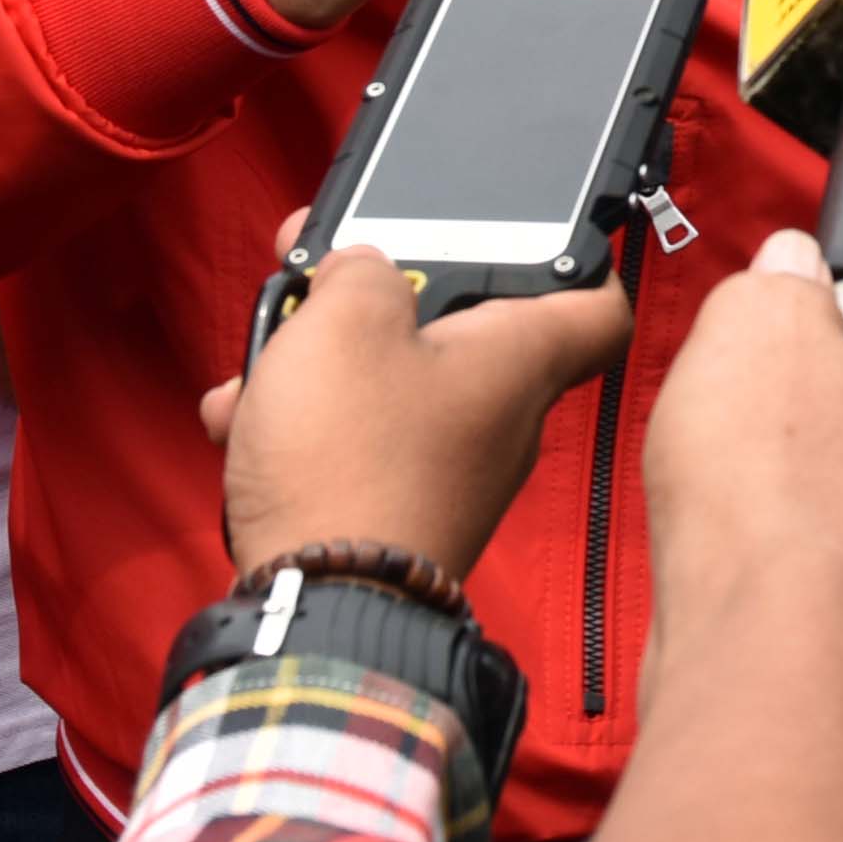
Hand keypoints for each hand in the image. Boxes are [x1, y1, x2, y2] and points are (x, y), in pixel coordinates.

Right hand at [207, 252, 634, 572]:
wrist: (314, 606)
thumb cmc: (350, 460)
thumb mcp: (345, 318)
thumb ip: (361, 268)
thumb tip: (361, 272)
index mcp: (517, 359)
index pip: (597, 303)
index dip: (574, 257)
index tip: (531, 235)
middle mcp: (498, 416)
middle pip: (462, 329)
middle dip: (383, 297)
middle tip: (325, 273)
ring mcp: (448, 468)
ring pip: (392, 383)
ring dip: (322, 361)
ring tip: (266, 353)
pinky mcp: (397, 509)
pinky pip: (358, 441)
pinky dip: (303, 423)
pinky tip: (245, 418)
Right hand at [638, 232, 842, 741]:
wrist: (766, 653)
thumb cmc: (777, 494)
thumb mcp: (753, 325)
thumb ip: (781, 283)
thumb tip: (791, 267)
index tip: (800, 373)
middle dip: (841, 450)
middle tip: (766, 452)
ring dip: (828, 534)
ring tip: (755, 529)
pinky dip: (818, 611)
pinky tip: (765, 595)